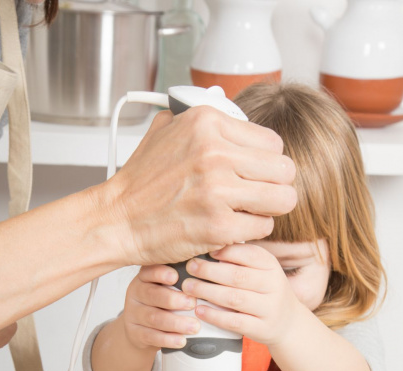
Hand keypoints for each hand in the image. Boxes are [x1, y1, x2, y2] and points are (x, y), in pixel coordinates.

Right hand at [104, 106, 296, 266]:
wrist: (118, 220)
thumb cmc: (140, 182)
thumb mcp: (164, 130)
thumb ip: (199, 119)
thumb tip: (226, 108)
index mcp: (207, 123)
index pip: (272, 142)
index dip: (267, 161)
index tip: (255, 173)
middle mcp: (215, 153)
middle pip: (284, 169)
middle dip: (275, 185)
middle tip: (260, 195)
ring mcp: (218, 191)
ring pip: (282, 199)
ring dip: (270, 208)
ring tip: (251, 211)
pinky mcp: (219, 226)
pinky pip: (263, 226)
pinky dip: (251, 231)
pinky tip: (233, 228)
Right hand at [122, 265, 199, 350]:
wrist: (142, 330)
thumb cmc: (163, 304)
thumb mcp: (167, 288)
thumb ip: (182, 280)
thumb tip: (209, 269)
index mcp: (145, 278)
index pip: (149, 271)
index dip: (161, 273)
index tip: (176, 276)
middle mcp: (136, 293)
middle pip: (152, 295)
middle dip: (173, 299)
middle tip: (192, 303)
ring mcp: (133, 314)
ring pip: (153, 318)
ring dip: (175, 322)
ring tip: (194, 326)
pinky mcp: (134, 333)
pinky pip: (151, 336)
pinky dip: (168, 339)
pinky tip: (181, 341)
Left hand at [180, 244, 299, 347]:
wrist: (289, 324)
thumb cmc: (266, 293)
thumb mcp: (261, 272)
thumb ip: (241, 261)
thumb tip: (211, 248)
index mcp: (271, 266)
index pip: (249, 254)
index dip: (225, 251)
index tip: (205, 250)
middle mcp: (273, 285)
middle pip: (238, 276)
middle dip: (209, 271)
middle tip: (190, 267)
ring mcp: (269, 309)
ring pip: (234, 298)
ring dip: (208, 292)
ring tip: (188, 287)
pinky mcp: (262, 329)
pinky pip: (235, 322)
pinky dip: (215, 316)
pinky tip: (199, 310)